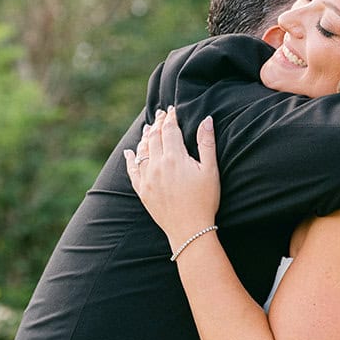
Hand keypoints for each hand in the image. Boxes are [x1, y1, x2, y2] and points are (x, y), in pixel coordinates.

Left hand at [125, 107, 220, 252]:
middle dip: (158, 124)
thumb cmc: (205, 200)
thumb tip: (206, 119)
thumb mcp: (210, 171)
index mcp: (175, 157)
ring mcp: (148, 178)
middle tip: (160, 114)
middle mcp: (157, 165)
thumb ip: (207, 143)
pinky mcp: (143, 191)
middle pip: (154, 137)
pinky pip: (132, 171)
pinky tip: (129, 152)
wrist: (190, 230)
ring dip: (145, 137)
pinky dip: (130, 159)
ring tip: (147, 128)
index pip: (169, 130)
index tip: (172, 110)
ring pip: (142, 151)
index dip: (170, 118)